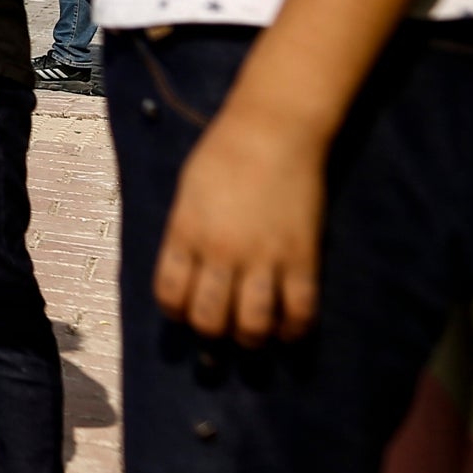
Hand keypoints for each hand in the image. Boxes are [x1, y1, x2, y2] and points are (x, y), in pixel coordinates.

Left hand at [155, 108, 327, 346]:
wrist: (273, 132)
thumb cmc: (223, 155)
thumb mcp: (187, 193)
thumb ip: (184, 234)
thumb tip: (185, 273)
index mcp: (186, 234)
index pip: (170, 295)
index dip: (176, 313)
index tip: (186, 311)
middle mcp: (221, 253)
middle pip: (209, 321)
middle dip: (212, 333)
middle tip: (222, 328)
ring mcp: (264, 259)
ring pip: (253, 327)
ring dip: (252, 339)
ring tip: (253, 334)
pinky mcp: (303, 259)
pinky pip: (299, 313)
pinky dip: (293, 331)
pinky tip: (288, 329)